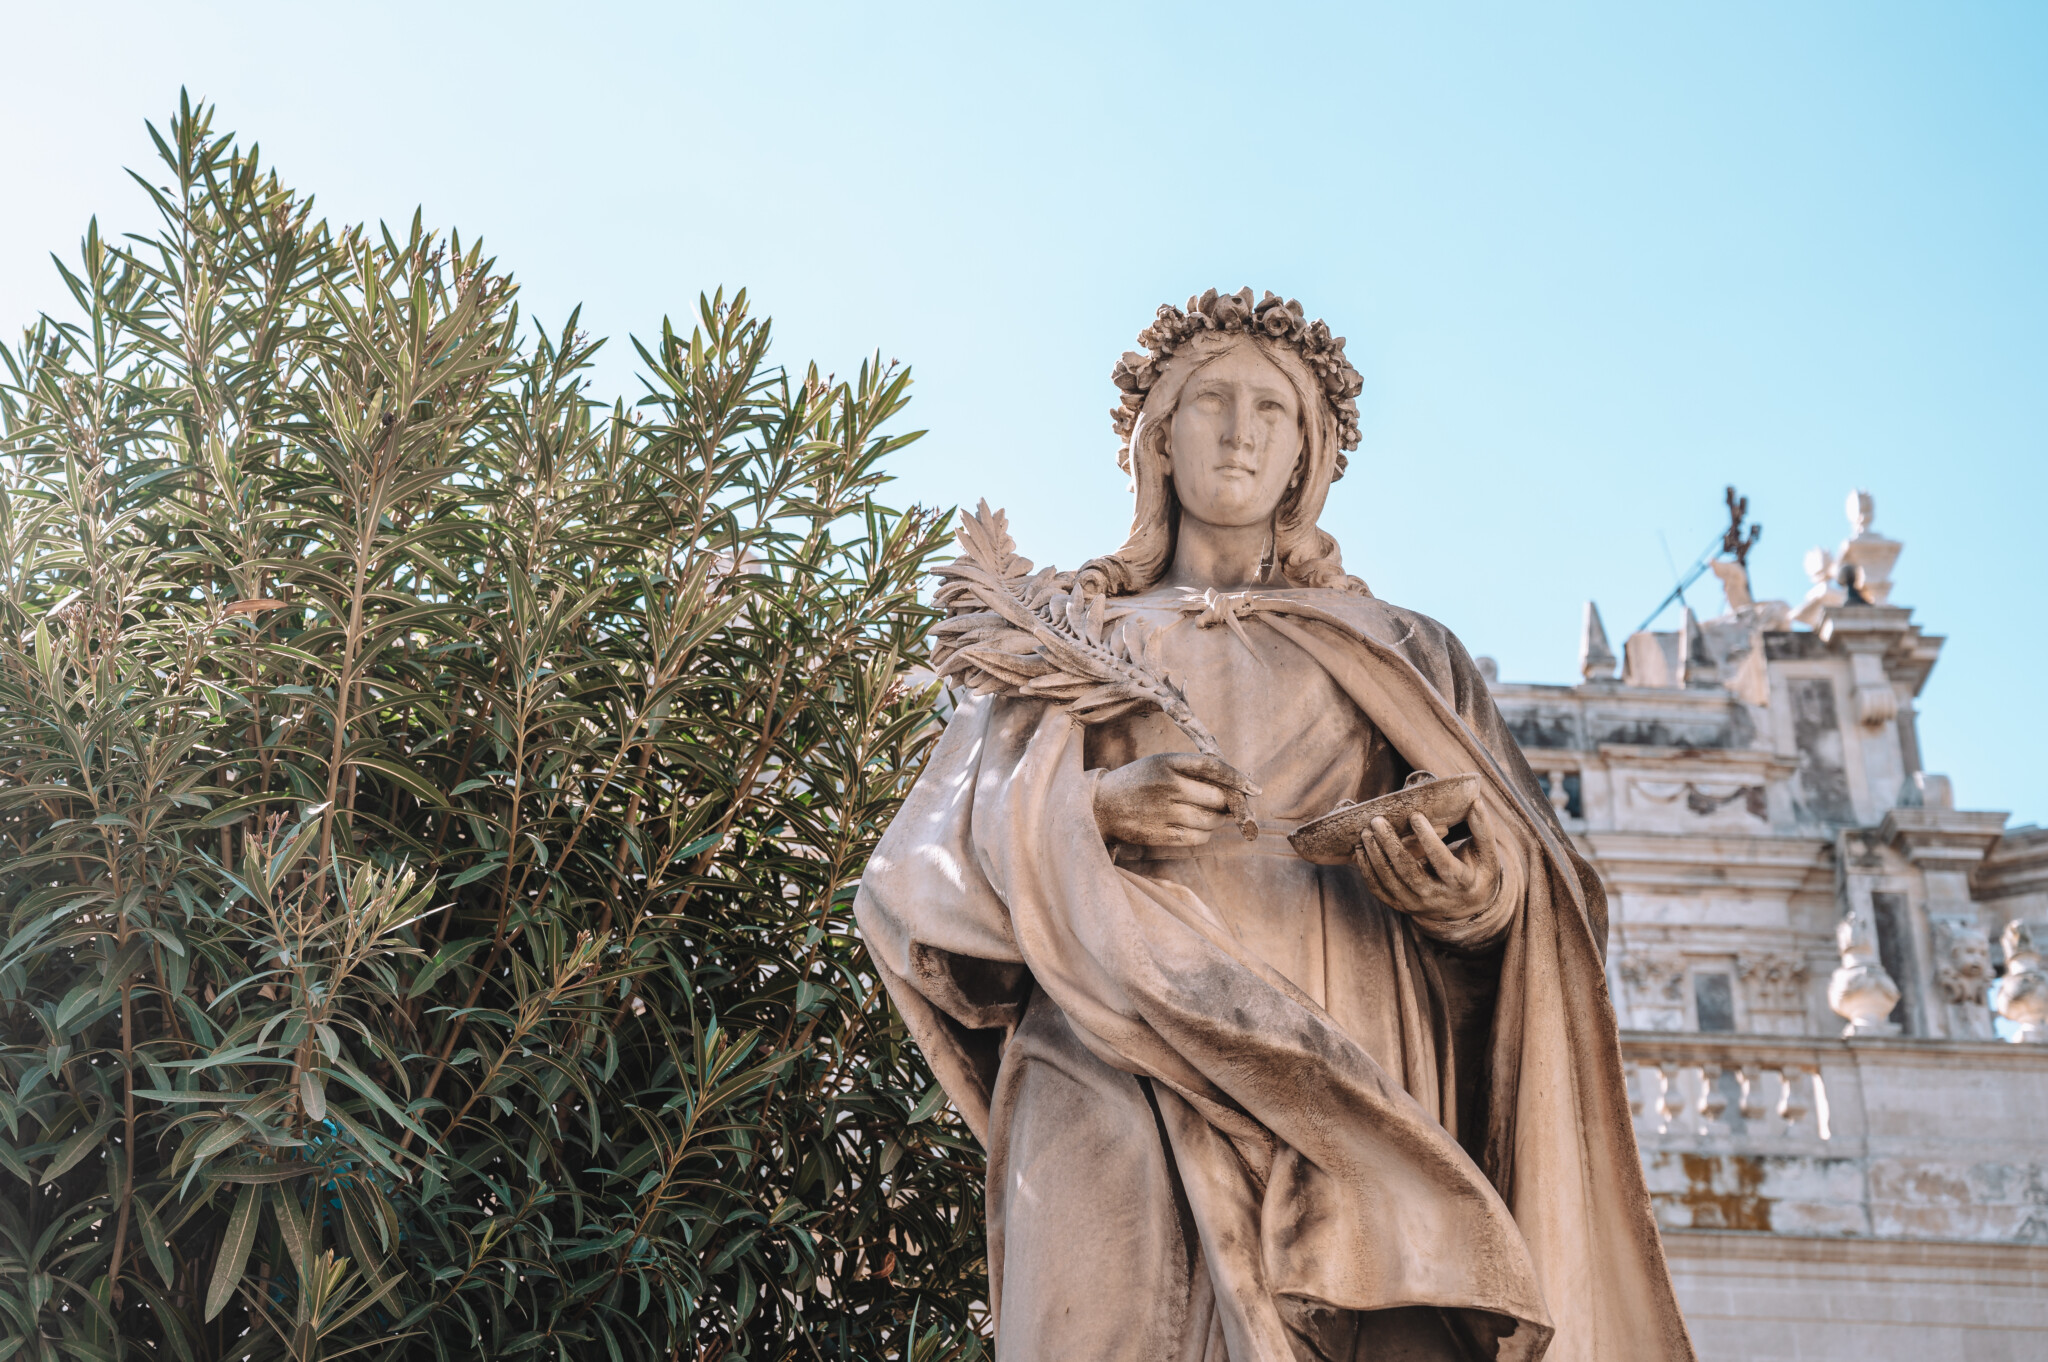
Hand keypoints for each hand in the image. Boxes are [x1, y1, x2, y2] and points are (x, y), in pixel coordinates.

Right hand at [1093, 752, 1259, 847]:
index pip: (1214, 768)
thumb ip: (1192, 771)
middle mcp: (1168, 785)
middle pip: (1218, 797)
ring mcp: (1164, 811)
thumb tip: (1235, 789)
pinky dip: (1204, 834)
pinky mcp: (1161, 834)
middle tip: (1226, 804)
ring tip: (1205, 814)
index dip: (1239, 779)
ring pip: (1212, 820)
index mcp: (1168, 761)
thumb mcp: (1160, 763)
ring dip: (1217, 820)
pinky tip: (1194, 827)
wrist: (1101, 806)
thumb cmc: (1139, 782)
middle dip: (1228, 803)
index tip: (1255, 788)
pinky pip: (1199, 838)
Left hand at [1354, 802, 1501, 926]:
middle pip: (1409, 873)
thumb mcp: (1486, 853)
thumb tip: (1475, 801)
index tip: (1414, 815)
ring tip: (1366, 832)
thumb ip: (1482, 828)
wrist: (1468, 907)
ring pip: (1391, 882)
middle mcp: (1437, 897)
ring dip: (1375, 856)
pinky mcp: (1402, 906)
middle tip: (1377, 821)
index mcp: (1461, 883)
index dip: (1429, 839)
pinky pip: (1379, 891)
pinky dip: (1367, 871)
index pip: (1443, 862)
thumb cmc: (1477, 872)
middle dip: (1391, 846)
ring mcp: (1417, 904)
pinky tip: (1361, 849)